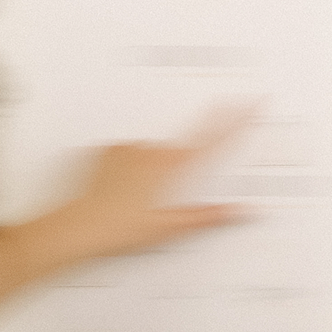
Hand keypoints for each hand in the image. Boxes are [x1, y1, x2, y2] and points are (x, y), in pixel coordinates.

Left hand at [56, 106, 256, 266]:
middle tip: (158, 199)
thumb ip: (210, 216)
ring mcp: (129, 148)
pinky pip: (128, 155)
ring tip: (135, 200)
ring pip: (153, 155)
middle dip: (177, 171)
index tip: (251, 103)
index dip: (236, 120)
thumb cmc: (121, 229)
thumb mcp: (172, 227)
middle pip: (180, 152)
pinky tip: (120, 189)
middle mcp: (153, 152)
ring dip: (152, 171)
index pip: (214, 138)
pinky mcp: (108, 150)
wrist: (80, 227)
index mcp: (173, 167)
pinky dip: (129, 168)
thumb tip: (241, 212)